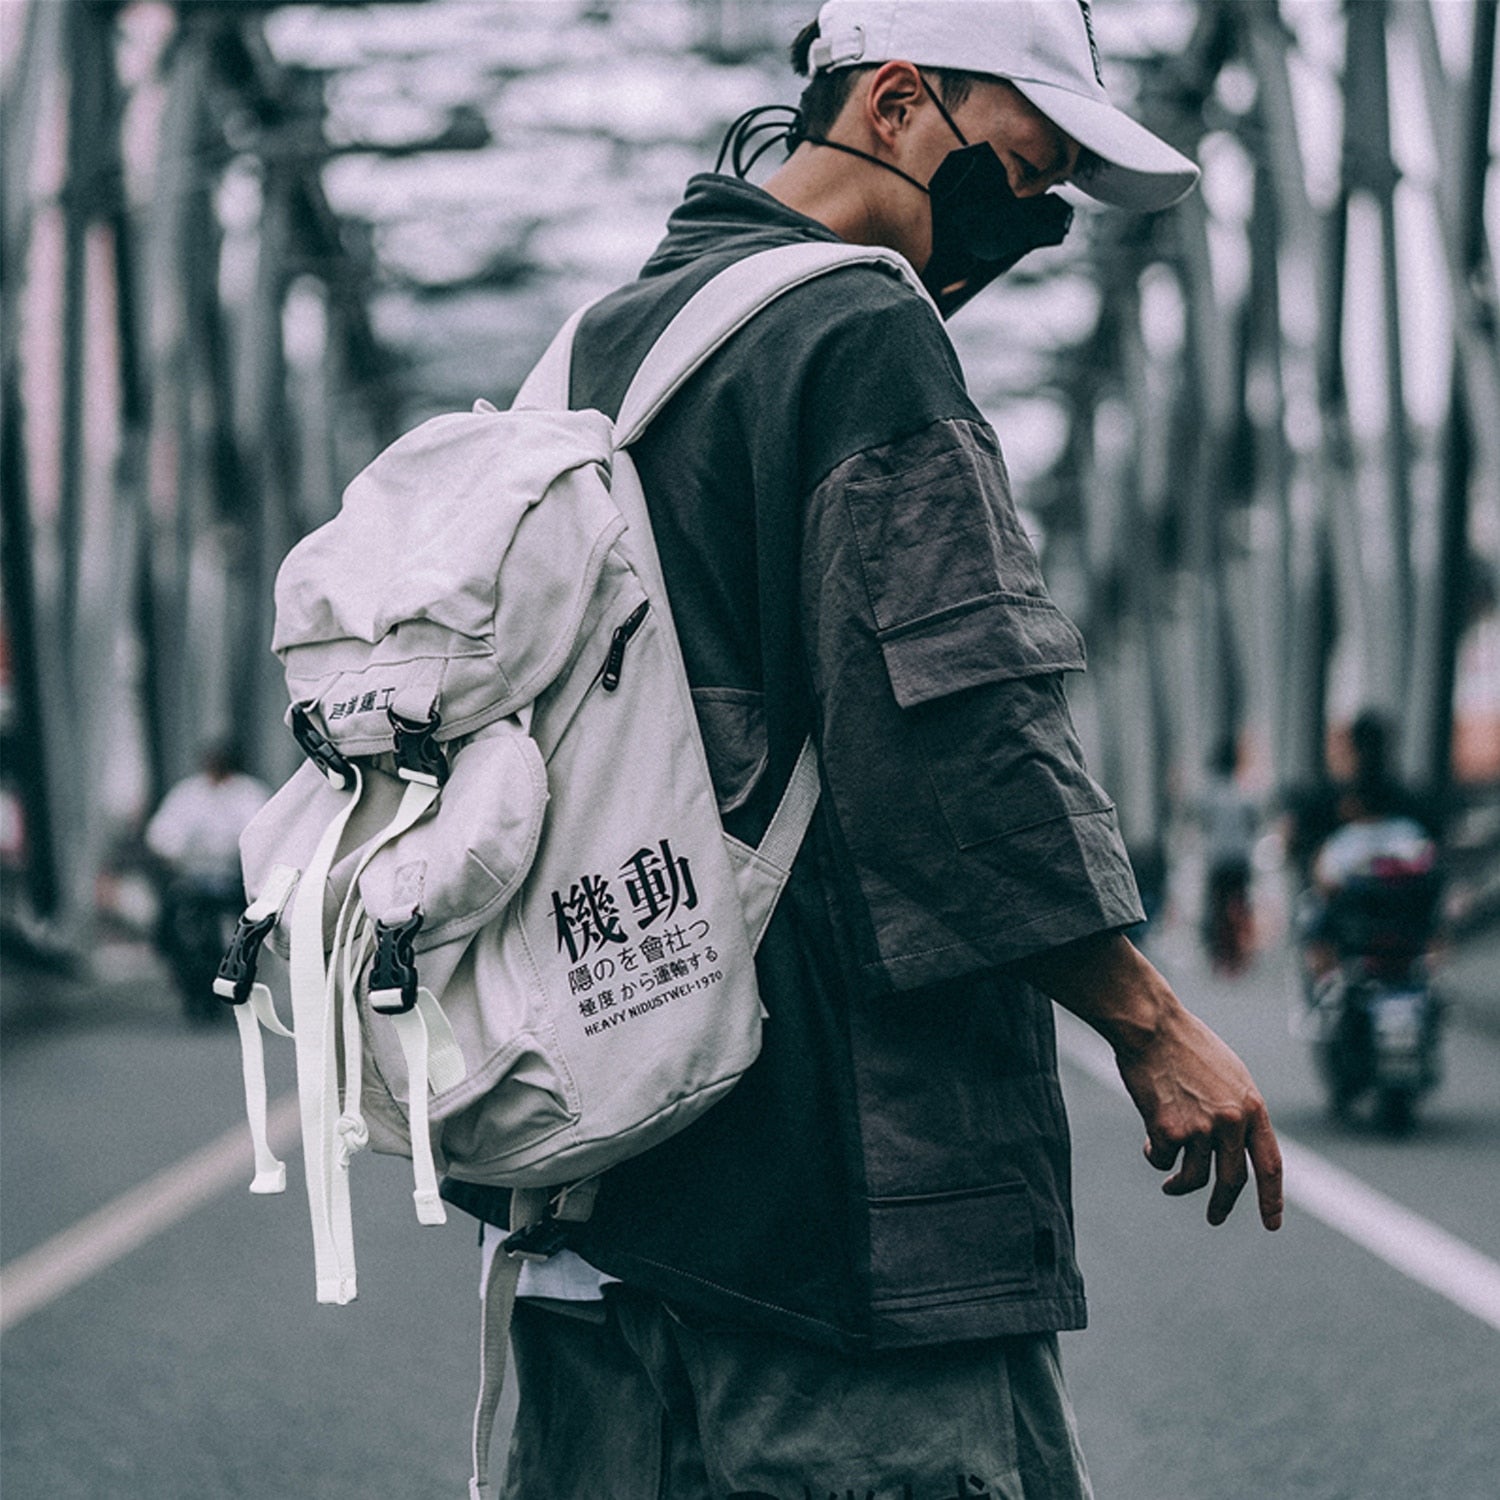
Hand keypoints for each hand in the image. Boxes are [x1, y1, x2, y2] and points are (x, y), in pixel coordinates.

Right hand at [1016, 933, 1283, 1229]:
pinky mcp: (1169, 1130)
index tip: (1272, 1224)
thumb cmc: (1185, 1044)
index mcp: (1252, 1107)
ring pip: (1194, 1178)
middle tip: (1215, 1218)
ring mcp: (1201, 1127)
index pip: (1270, 1164)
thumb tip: (1235, 1146)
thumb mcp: (1227, 1075)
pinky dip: (1154, 1157)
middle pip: (1233, 1180)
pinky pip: (1162, 1160)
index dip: (1272, 1198)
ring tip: (1169, 1184)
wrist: (1151, 1026)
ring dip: (1179, 1186)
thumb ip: (1236, 1109)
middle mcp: (1232, 1121)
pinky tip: (1147, 1141)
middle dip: (1223, 1205)